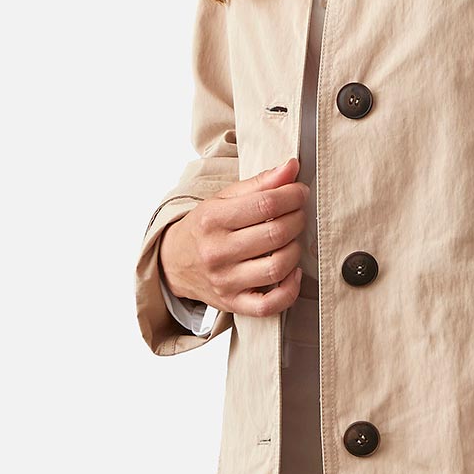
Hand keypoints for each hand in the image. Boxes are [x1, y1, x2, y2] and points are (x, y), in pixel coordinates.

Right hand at [162, 157, 308, 316]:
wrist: (174, 263)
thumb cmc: (204, 228)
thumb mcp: (223, 199)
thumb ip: (259, 183)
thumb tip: (291, 167)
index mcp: (212, 219)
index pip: (265, 204)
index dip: (292, 195)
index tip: (300, 192)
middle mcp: (217, 251)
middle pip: (276, 234)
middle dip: (298, 219)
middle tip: (299, 213)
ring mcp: (225, 281)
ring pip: (277, 267)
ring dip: (295, 250)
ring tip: (292, 239)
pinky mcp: (232, 303)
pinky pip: (269, 305)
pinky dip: (289, 290)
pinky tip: (292, 273)